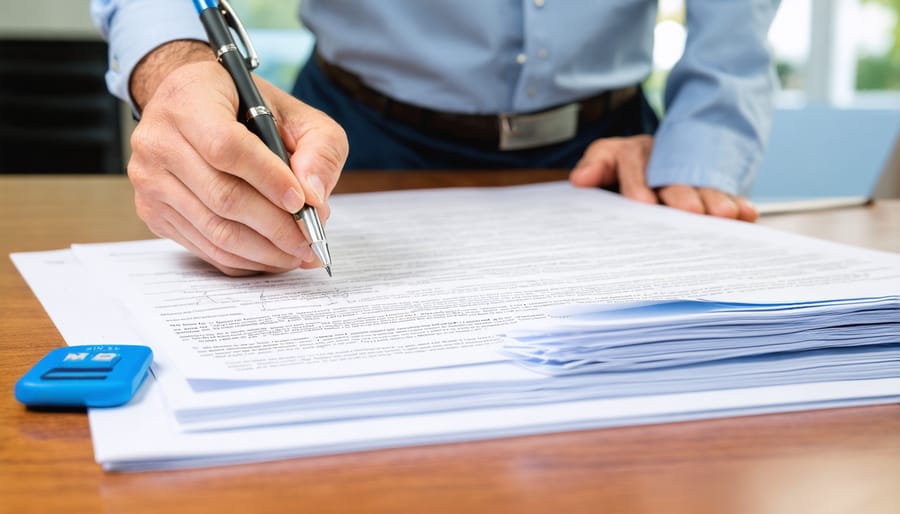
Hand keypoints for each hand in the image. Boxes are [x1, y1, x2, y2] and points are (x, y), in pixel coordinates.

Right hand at [127, 42, 347, 275]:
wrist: (192, 107)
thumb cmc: (248, 109)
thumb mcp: (296, 113)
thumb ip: (319, 148)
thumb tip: (314, 197)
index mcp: (189, 101)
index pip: (227, 148)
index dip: (268, 180)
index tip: (302, 202)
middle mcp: (158, 141)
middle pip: (222, 197)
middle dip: (275, 227)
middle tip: (311, 241)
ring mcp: (149, 180)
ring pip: (214, 230)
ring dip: (264, 251)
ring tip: (298, 254)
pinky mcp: (152, 212)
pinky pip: (204, 246)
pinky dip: (244, 259)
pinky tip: (273, 257)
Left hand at [568, 135, 757, 221]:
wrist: (656, 156)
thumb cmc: (624, 166)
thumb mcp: (606, 159)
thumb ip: (594, 167)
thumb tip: (581, 179)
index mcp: (633, 153)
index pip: (633, 164)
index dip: (638, 182)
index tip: (643, 202)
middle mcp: (665, 160)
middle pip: (674, 176)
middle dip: (683, 194)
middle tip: (692, 212)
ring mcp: (691, 171)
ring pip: (702, 185)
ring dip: (714, 200)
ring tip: (725, 215)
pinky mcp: (712, 183)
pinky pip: (726, 192)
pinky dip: (738, 204)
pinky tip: (746, 215)